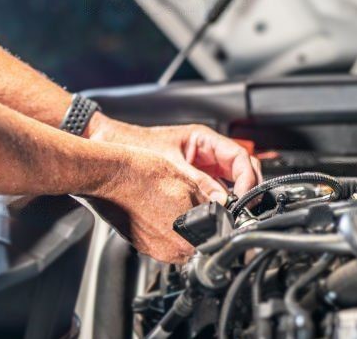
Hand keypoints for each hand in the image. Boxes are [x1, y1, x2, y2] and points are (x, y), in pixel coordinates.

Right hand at [83, 148, 215, 262]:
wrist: (110, 175)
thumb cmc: (143, 176)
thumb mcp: (188, 183)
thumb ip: (207, 204)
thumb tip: (216, 208)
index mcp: (189, 239)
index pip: (214, 238)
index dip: (214, 222)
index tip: (210, 212)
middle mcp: (170, 251)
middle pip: (194, 243)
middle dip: (196, 226)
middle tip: (188, 204)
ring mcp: (151, 249)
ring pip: (174, 242)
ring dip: (176, 227)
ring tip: (167, 204)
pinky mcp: (137, 243)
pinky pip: (156, 239)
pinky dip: (158, 226)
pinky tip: (153, 208)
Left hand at [88, 116, 260, 199]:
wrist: (109, 144)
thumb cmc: (134, 144)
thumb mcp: (170, 165)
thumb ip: (197, 183)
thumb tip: (220, 202)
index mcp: (204, 140)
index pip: (240, 157)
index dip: (247, 179)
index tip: (244, 198)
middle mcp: (206, 152)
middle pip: (240, 170)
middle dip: (247, 189)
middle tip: (245, 210)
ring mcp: (200, 166)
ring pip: (229, 182)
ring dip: (234, 198)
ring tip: (233, 216)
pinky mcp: (191, 179)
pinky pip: (212, 191)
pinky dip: (217, 202)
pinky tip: (216, 214)